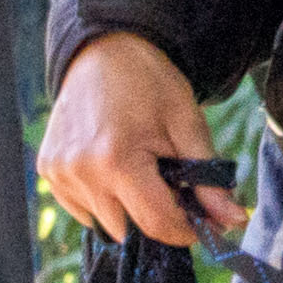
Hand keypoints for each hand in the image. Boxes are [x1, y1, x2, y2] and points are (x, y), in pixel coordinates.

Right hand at [38, 33, 245, 248]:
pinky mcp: (48, 172)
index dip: (184, 230)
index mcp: (118, 159)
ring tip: (139, 173)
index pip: (155, 222)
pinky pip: (81, 208)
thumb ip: (209, 178)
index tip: (200, 225)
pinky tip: (112, 170)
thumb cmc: (150, 84)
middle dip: (154, 217)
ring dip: (127, 211)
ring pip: (102, 222)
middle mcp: (81, 172)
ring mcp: (59, 173)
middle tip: (171, 189)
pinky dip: (102, 201)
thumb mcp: (187, 125)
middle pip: (127, 229)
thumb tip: (235, 221)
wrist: (103, 52)